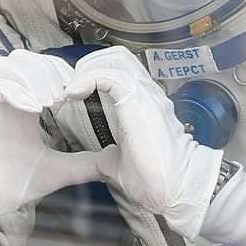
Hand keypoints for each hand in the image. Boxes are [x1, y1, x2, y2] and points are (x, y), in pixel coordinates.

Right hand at [0, 49, 100, 220]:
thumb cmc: (5, 185)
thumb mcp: (52, 171)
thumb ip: (80, 164)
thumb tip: (110, 164)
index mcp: (24, 104)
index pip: (43, 68)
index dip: (63, 72)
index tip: (81, 91)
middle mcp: (5, 98)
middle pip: (27, 59)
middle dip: (50, 70)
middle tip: (66, 93)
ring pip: (8, 65)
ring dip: (33, 76)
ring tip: (50, 101)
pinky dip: (14, 90)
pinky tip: (32, 109)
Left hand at [65, 46, 222, 240]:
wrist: (174, 190)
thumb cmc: (154, 179)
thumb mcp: (122, 162)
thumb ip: (112, 153)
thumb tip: (103, 157)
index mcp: (145, 103)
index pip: (120, 68)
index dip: (94, 72)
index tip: (73, 93)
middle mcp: (148, 92)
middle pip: (118, 55)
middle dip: (89, 64)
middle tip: (71, 87)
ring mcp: (146, 94)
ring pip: (115, 58)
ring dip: (87, 69)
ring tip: (71, 90)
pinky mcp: (139, 101)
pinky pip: (109, 76)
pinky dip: (87, 80)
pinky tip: (73, 95)